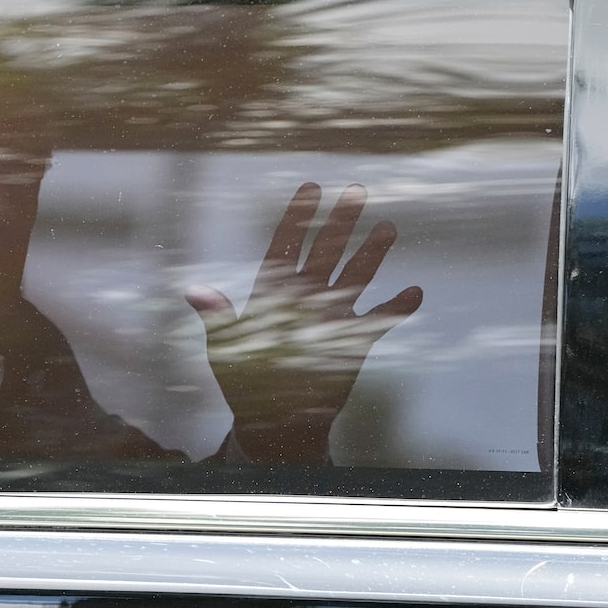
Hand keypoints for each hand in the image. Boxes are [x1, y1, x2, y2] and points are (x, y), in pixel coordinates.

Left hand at [186, 183, 421, 464]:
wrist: (275, 420)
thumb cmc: (244, 381)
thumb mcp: (226, 347)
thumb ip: (217, 316)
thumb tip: (193, 291)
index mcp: (273, 292)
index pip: (286, 246)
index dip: (297, 218)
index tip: (310, 187)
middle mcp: (305, 297)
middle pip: (325, 251)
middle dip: (340, 222)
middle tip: (357, 190)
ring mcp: (331, 315)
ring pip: (355, 276)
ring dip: (371, 254)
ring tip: (388, 228)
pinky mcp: (352, 340)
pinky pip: (378, 320)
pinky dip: (396, 308)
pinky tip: (414, 292)